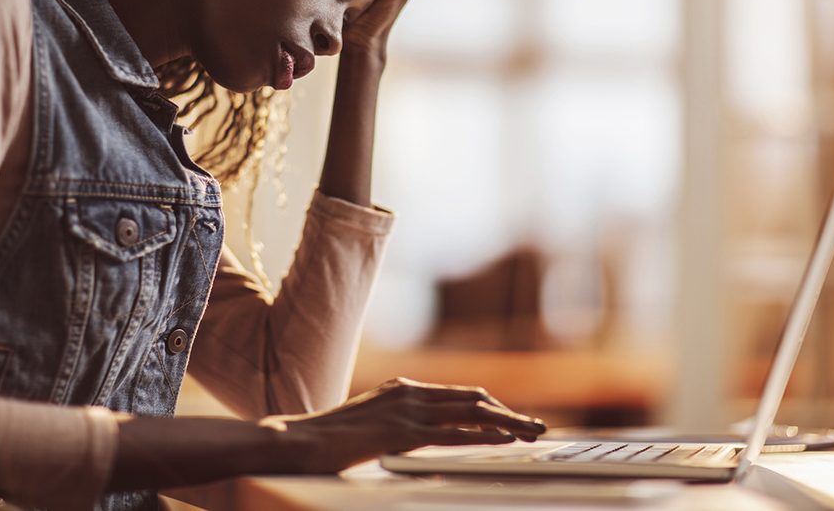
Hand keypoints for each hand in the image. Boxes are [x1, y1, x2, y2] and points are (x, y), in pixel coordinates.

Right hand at [261, 378, 546, 473]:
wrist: (297, 442)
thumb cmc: (328, 441)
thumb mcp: (369, 426)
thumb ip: (394, 426)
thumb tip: (413, 437)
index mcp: (403, 390)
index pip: (458, 396)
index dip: (490, 408)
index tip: (513, 421)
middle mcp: (409, 394)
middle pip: (472, 400)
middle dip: (508, 413)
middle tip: (536, 427)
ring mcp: (406, 411)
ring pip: (470, 413)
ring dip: (507, 422)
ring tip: (534, 433)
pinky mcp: (401, 433)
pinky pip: (452, 433)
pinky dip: (483, 435)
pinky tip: (505, 440)